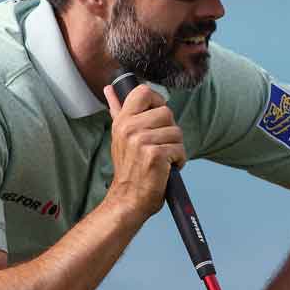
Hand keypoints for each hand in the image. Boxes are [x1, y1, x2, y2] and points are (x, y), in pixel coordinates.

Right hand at [102, 83, 185, 219]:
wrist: (128, 199)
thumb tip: (110, 90)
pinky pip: (179, 149)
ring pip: (176, 132)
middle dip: (170, 131)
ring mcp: (141, 141)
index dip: (158, 101)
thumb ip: (118, 111)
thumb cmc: (129, 169)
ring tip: (162, 159)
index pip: (144, 92)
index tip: (158, 118)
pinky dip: (178, 161)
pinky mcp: (155, 155)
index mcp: (122, 121)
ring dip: (175, 148)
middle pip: (167, 112)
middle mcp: (130, 128)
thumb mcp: (120, 137)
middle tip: (160, 147)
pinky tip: (166, 168)